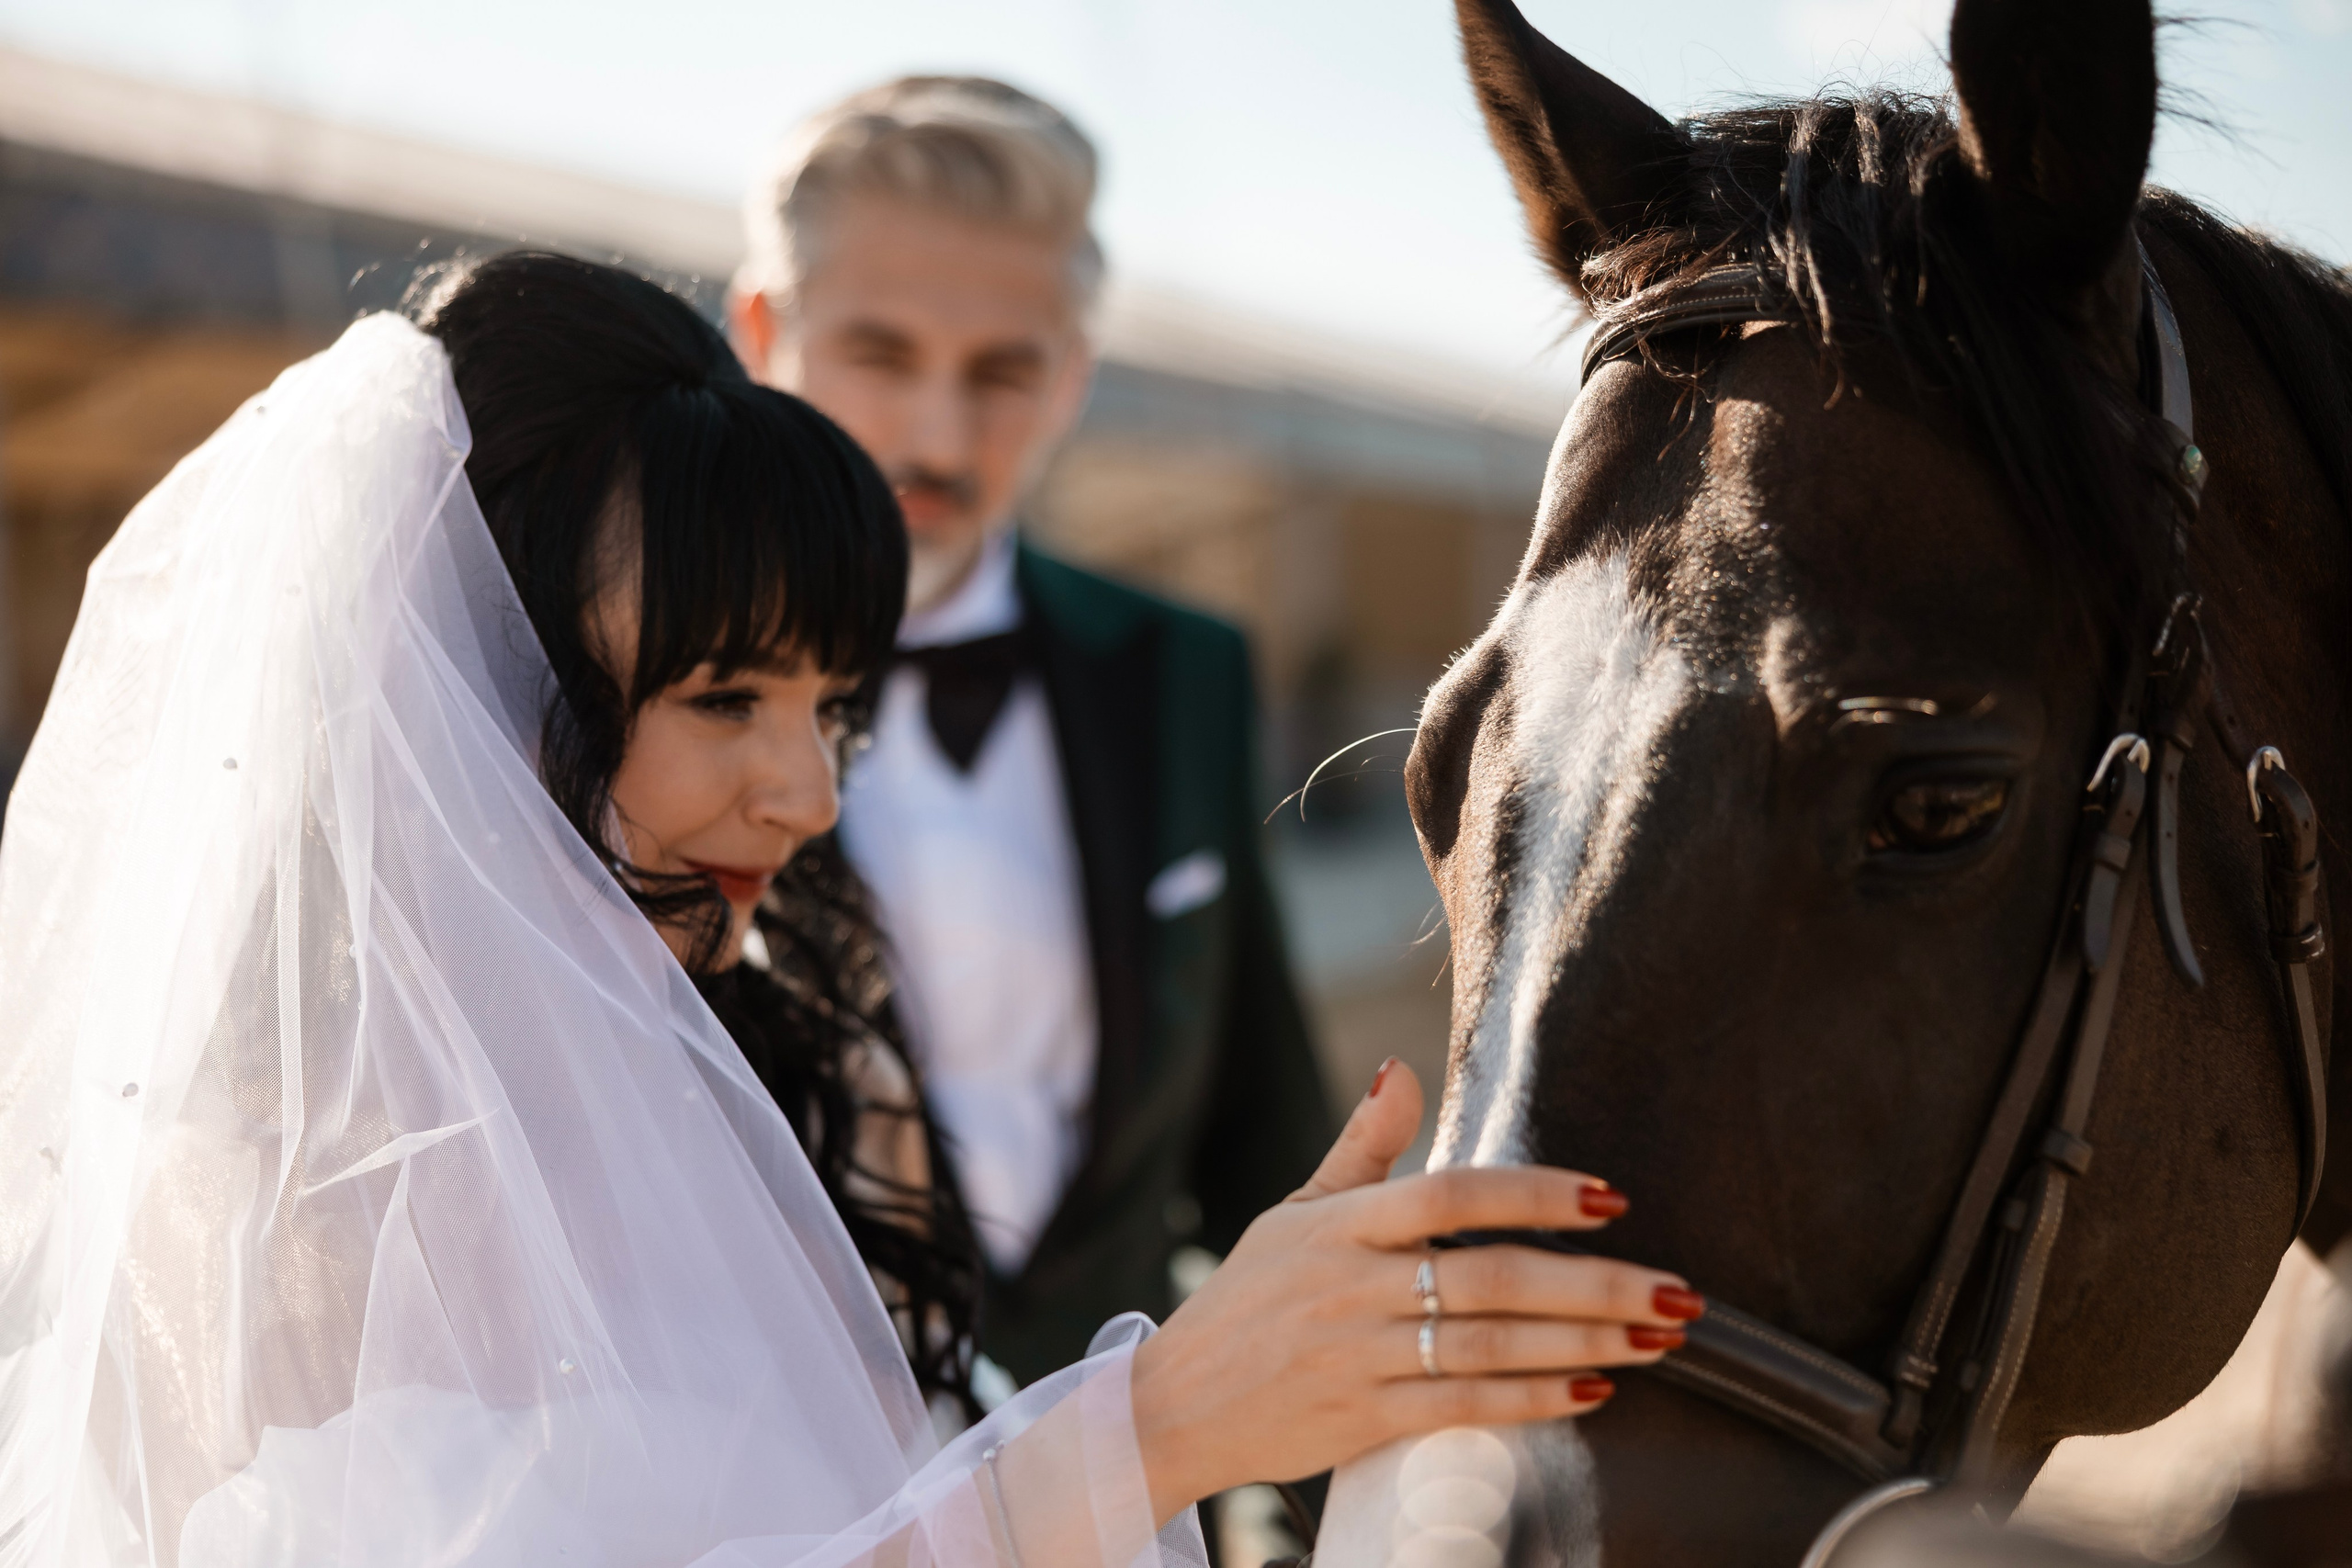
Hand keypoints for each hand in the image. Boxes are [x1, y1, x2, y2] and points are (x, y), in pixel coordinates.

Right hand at [1128, 1060, 1702, 1521]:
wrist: (1172, 1406)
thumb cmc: (1245, 1302)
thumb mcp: (1293, 1213)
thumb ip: (1362, 1147)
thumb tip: (1401, 1067)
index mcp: (1340, 1226)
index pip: (1452, 1194)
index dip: (1535, 1192)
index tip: (1611, 1197)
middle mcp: (1352, 1286)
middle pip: (1493, 1277)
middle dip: (1596, 1283)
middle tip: (1679, 1289)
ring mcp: (1358, 1355)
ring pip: (1491, 1345)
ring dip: (1585, 1342)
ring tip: (1658, 1337)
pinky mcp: (1362, 1419)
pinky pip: (1462, 1407)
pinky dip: (1533, 1400)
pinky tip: (1593, 1389)